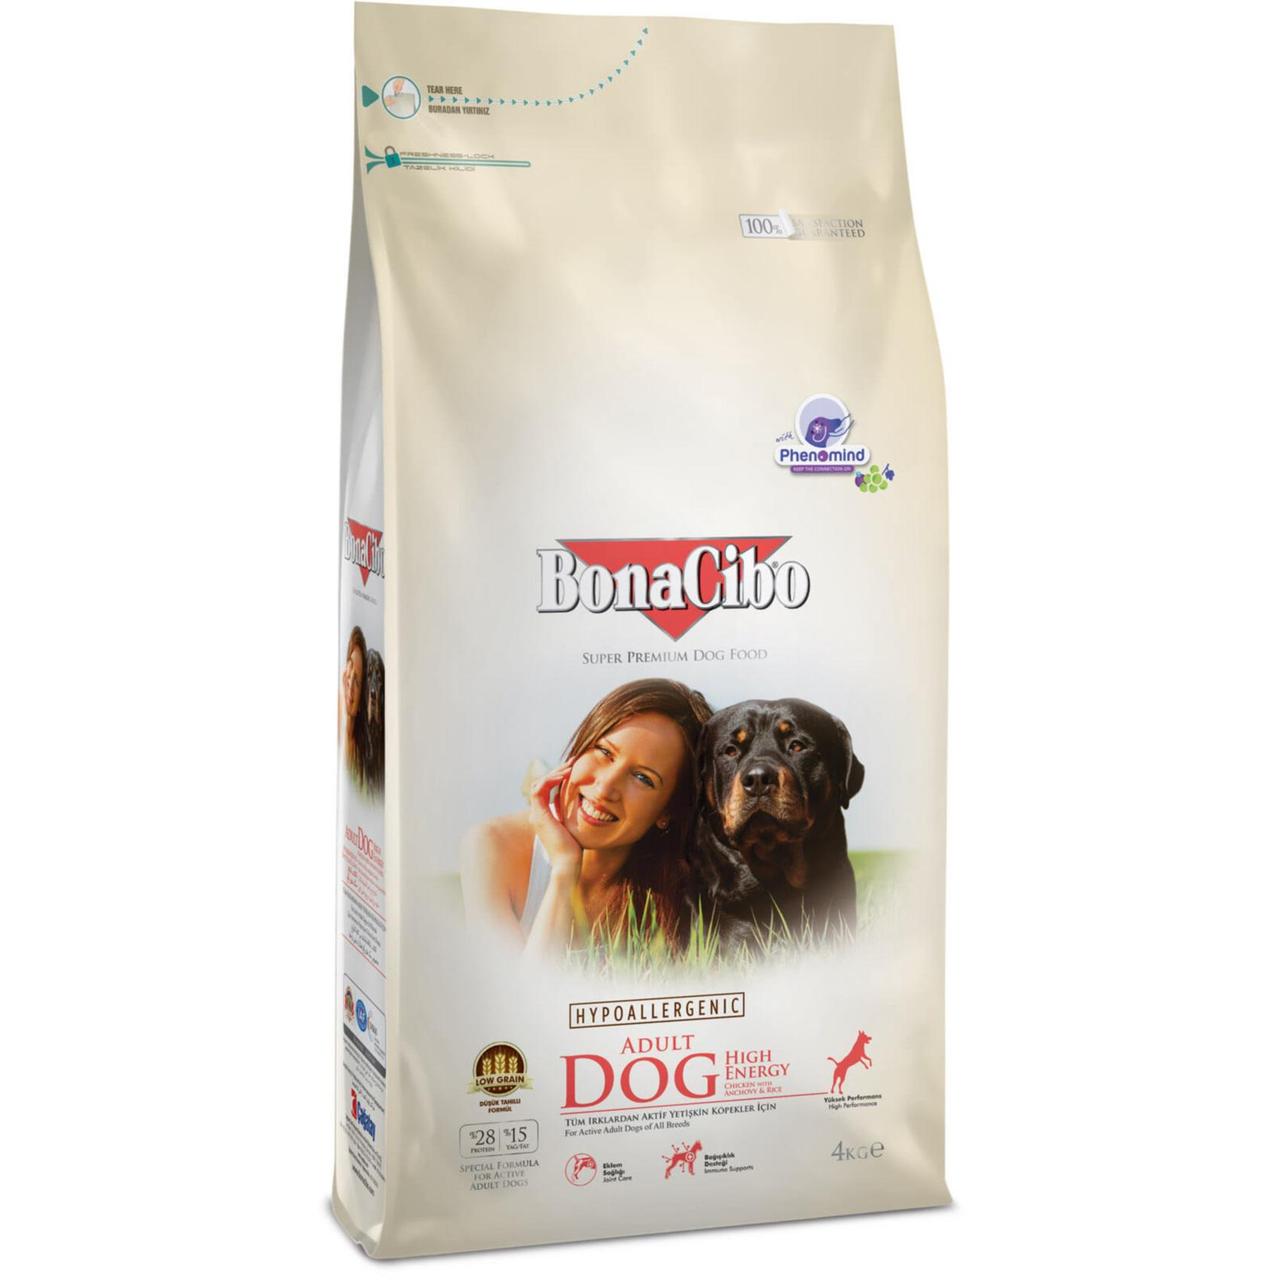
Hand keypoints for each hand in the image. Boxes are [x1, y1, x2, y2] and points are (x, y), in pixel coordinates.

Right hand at [528, 763, 582, 877]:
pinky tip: (564, 777)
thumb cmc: (575, 849)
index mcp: (544, 816)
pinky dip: (550, 780)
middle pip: (541, 783)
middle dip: (556, 771)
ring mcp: (536, 814)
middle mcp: (537, 814)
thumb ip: (574, 816)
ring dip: (554, 773)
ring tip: (569, 767)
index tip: (573, 769)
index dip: (558, 776)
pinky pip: (539, 789)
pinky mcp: (539, 815)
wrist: (568, 864)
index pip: (546, 789)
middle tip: (572, 762)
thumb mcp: (574, 827)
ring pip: (539, 783)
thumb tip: (587, 806)